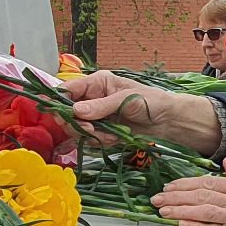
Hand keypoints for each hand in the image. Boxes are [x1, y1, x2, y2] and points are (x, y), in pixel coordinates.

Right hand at [62, 71, 220, 149]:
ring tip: (111, 135)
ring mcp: (96, 117)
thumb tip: (76, 111)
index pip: (68, 90)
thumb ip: (100, 106)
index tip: (56, 113)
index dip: (57, 101)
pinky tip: (116, 139)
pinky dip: (100, 142)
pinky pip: (90, 140)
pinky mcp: (102, 132)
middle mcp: (92, 99)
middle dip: (76, 124)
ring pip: (77, 129)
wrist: (169, 121)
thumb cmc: (152, 101)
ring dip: (91, 135)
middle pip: (67, 113)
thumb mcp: (126, 99)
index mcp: (97, 83)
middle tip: (91, 130)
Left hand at [152, 159, 225, 225]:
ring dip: (180, 211)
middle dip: (175, 197)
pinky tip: (182, 225)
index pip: (208, 182)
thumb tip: (225, 163)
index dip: (185, 185)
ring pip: (204, 212)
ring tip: (162, 212)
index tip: (168, 187)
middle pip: (202, 195)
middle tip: (156, 199)